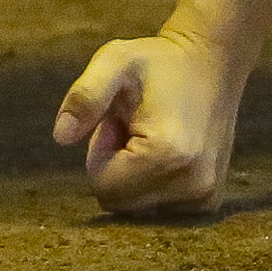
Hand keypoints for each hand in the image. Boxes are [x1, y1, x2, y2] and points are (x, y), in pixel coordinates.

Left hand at [52, 28, 247, 215]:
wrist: (211, 64)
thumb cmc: (158, 61)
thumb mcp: (114, 61)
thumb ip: (85, 96)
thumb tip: (60, 137)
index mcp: (169, 153)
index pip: (103, 187)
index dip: (99, 152)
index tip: (118, 122)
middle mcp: (193, 184)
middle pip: (119, 203)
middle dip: (114, 167)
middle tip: (132, 129)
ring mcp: (204, 197)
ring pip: (136, 208)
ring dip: (132, 176)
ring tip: (149, 136)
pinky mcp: (208, 201)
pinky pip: (156, 209)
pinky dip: (151, 183)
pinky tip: (164, 150)